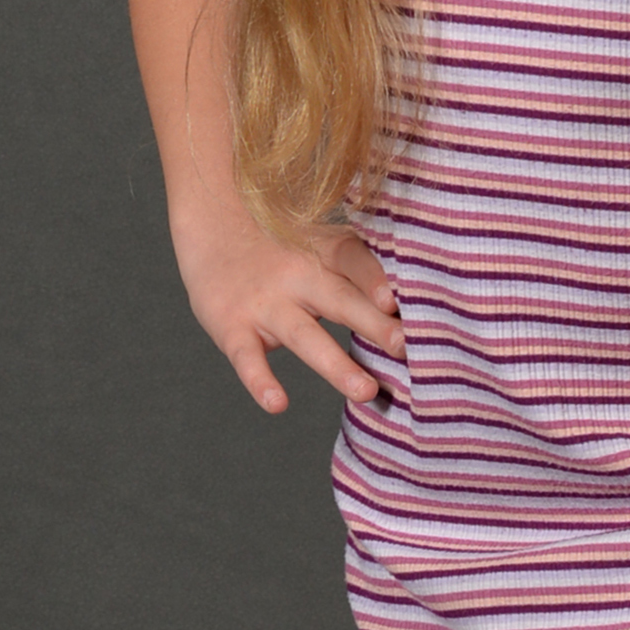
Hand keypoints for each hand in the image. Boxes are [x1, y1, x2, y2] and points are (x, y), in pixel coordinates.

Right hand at [179, 214, 404, 415]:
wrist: (212, 225)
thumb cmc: (285, 247)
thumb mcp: (321, 246)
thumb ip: (362, 271)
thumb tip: (418, 307)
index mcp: (325, 253)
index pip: (354, 260)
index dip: (375, 278)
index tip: (395, 301)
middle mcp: (297, 275)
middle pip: (339, 300)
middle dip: (373, 325)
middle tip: (405, 349)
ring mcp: (265, 303)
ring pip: (303, 337)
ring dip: (335, 365)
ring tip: (366, 391)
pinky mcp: (232, 327)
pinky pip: (247, 358)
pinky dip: (260, 381)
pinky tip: (277, 404)